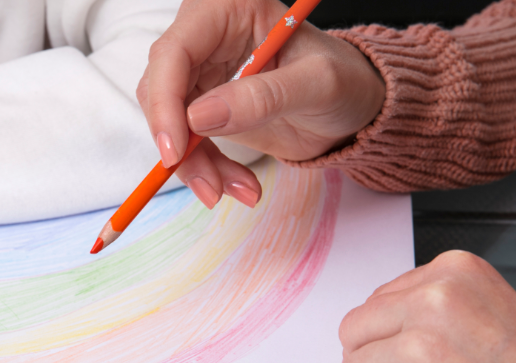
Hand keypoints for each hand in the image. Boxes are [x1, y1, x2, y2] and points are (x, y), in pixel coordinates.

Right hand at [139, 0, 385, 202]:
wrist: (354, 107)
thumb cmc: (346, 80)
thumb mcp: (318, 84)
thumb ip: (263, 97)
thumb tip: (198, 117)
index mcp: (229, 10)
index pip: (174, 52)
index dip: (164, 102)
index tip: (175, 150)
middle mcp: (207, 37)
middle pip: (160, 91)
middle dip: (180, 144)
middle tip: (209, 186)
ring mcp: (202, 74)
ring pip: (169, 123)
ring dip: (194, 165)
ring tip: (237, 191)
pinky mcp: (203, 108)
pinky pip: (185, 143)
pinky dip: (206, 170)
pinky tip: (238, 186)